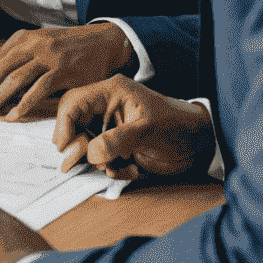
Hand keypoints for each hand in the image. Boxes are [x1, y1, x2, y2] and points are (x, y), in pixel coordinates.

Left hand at [0, 23, 134, 120]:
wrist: (104, 41)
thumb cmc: (69, 49)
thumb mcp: (40, 48)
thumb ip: (19, 63)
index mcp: (23, 39)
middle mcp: (31, 44)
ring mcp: (47, 56)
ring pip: (14, 79)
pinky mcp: (62, 68)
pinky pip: (39, 87)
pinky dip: (24, 103)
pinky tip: (13, 115)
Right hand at [53, 75, 214, 182]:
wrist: (198, 144)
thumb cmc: (177, 127)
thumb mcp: (147, 130)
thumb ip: (118, 140)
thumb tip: (91, 152)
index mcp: (112, 92)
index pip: (74, 103)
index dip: (64, 125)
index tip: (65, 147)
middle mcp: (107, 108)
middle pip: (74, 125)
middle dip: (77, 147)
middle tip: (84, 162)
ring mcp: (112, 128)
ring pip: (86, 147)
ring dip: (98, 162)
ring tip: (118, 166)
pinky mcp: (117, 146)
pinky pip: (101, 160)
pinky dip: (111, 170)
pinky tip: (132, 169)